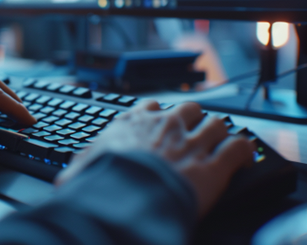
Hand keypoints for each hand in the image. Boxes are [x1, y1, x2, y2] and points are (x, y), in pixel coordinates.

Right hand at [56, 101, 254, 216]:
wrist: (127, 198)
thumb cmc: (103, 183)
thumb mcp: (81, 171)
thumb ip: (80, 169)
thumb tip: (64, 183)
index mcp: (134, 126)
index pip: (150, 107)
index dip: (158, 115)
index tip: (160, 121)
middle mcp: (166, 127)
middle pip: (188, 109)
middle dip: (193, 119)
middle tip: (193, 132)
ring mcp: (192, 143)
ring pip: (216, 123)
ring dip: (218, 132)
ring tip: (219, 142)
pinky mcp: (214, 165)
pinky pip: (238, 147)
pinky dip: (242, 151)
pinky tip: (243, 157)